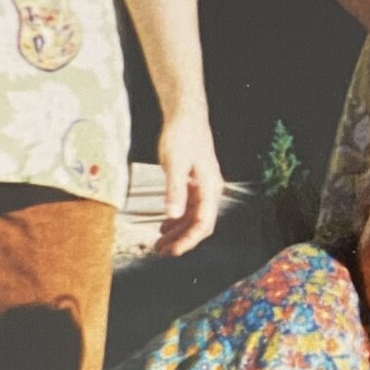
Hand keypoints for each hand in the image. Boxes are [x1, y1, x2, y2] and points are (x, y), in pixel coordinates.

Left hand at [151, 113, 222, 256]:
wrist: (186, 116)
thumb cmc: (183, 136)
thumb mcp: (175, 164)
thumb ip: (175, 190)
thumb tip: (173, 216)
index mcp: (210, 187)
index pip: (203, 223)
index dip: (189, 240)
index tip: (173, 251)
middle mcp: (210, 190)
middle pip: (200, 224)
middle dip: (182, 240)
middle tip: (161, 252)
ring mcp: (203, 186)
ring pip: (193, 217)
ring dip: (178, 232)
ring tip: (159, 244)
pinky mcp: (194, 182)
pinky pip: (188, 208)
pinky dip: (177, 220)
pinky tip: (164, 226)